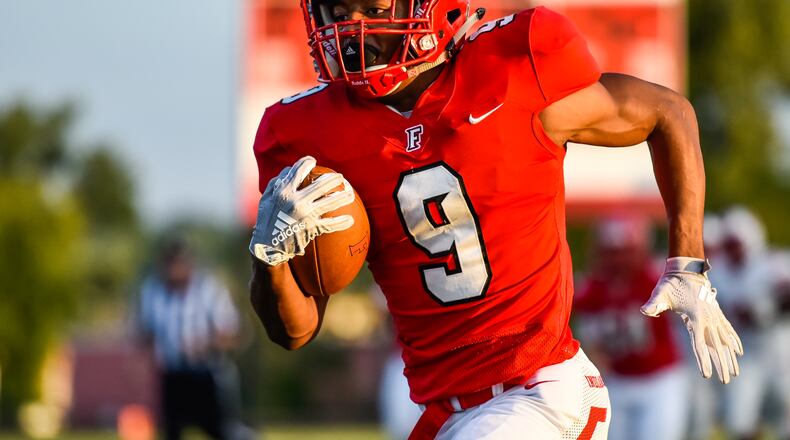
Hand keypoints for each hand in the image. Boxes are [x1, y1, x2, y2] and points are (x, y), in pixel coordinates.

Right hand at [249, 156, 354, 265]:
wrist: (267, 247)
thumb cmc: (266, 221)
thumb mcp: (265, 199)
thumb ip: (276, 183)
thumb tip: (289, 170)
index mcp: (284, 191)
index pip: (298, 171)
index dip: (307, 163)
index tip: (313, 161)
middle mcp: (296, 201)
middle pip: (321, 185)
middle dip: (333, 179)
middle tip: (340, 177)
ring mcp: (306, 215)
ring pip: (330, 202)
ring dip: (343, 196)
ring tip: (351, 193)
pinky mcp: (311, 228)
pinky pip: (330, 225)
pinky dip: (341, 222)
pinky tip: (350, 220)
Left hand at [641, 257, 743, 383]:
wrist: (686, 269)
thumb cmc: (671, 283)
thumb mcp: (660, 292)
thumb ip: (653, 303)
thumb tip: (644, 311)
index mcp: (696, 316)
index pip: (700, 343)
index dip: (703, 360)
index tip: (707, 375)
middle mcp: (708, 318)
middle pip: (717, 346)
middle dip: (722, 364)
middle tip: (726, 381)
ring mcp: (714, 315)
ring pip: (724, 340)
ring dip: (730, 356)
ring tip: (734, 372)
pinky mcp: (716, 313)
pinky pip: (727, 330)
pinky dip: (733, 341)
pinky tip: (738, 351)